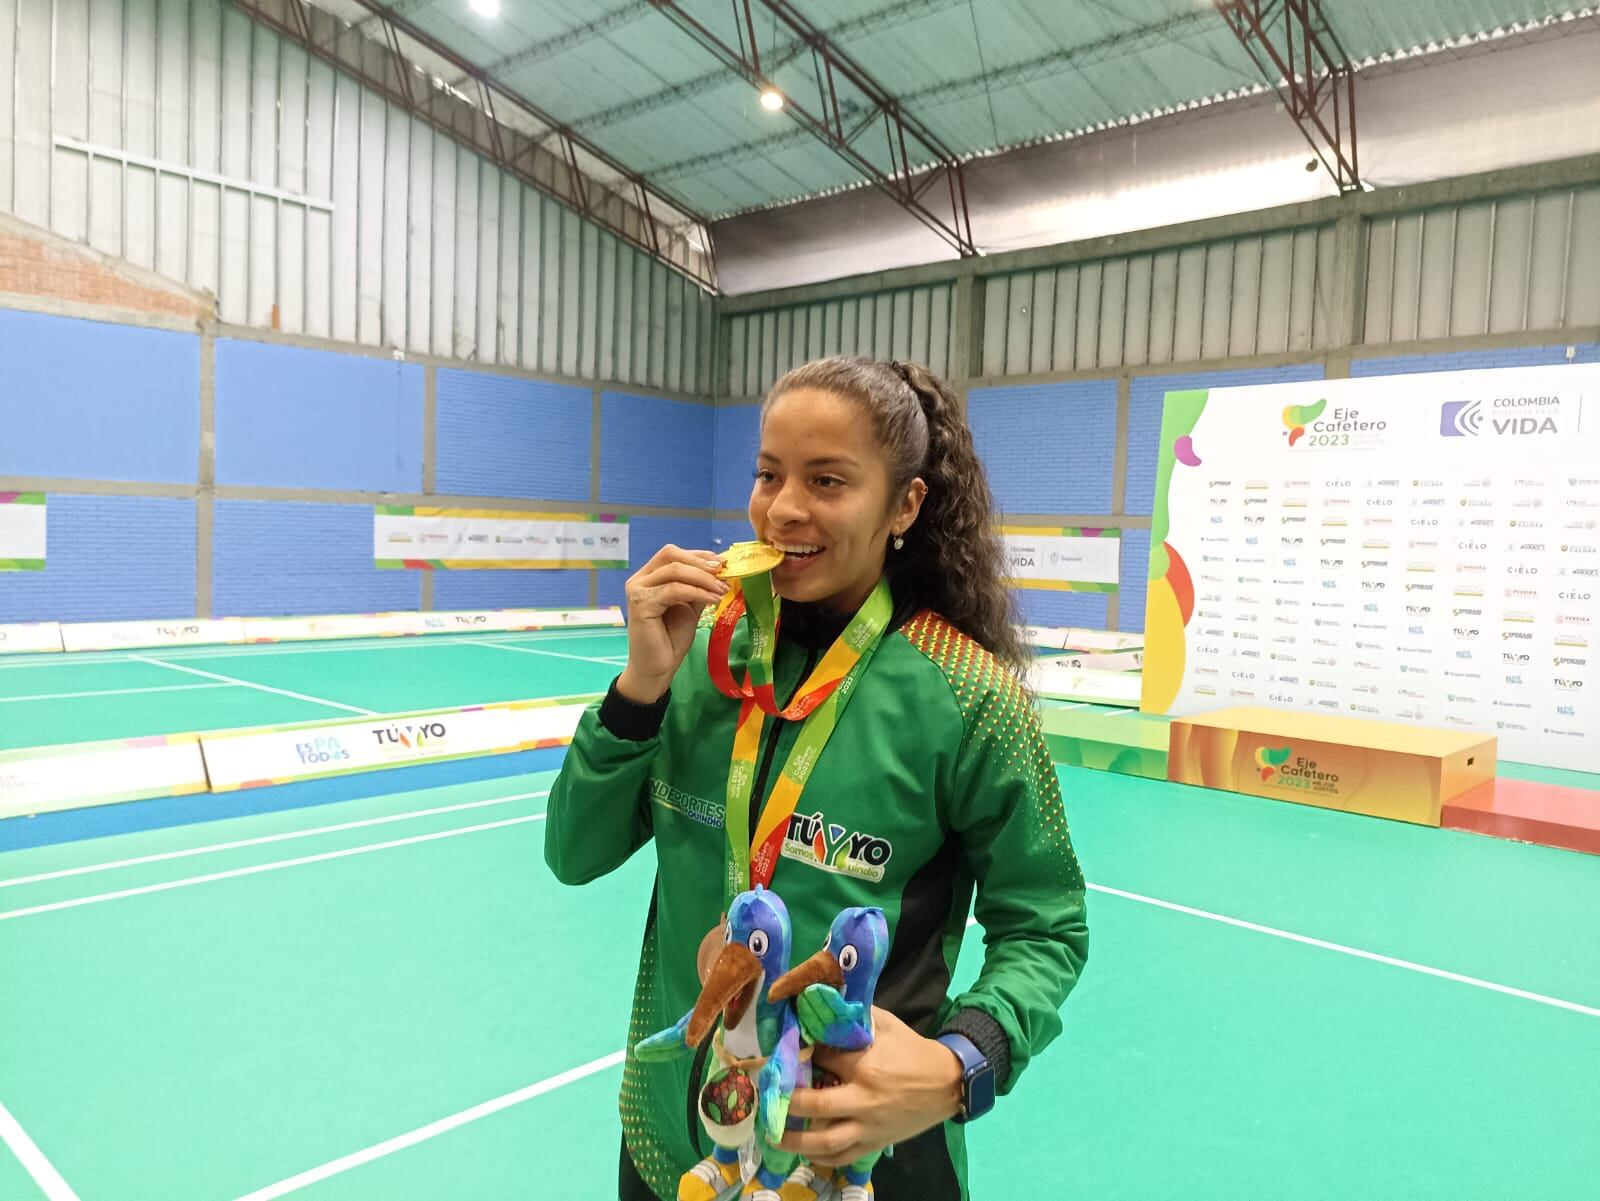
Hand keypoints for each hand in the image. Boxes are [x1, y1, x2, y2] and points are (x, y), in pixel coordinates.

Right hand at [617, 545, 726, 702]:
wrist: (658, 668)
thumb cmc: (671, 638)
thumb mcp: (690, 606)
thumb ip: (698, 586)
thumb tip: (720, 568)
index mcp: (649, 576)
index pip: (673, 553)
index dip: (699, 555)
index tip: (723, 562)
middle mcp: (639, 579)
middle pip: (670, 554)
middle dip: (700, 562)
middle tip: (723, 571)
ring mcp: (637, 590)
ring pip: (674, 571)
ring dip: (703, 578)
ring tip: (722, 589)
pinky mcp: (641, 604)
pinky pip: (674, 590)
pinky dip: (697, 592)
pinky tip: (713, 599)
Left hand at [778, 1007, 961, 1168]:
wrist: (946, 1084)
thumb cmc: (912, 1051)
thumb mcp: (886, 1024)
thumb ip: (856, 1017)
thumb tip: (824, 1003)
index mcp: (866, 1066)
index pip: (823, 1060)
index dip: (801, 1055)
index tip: (784, 1052)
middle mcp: (865, 1099)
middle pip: (815, 1105)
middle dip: (785, 1100)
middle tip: (766, 1093)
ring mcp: (869, 1126)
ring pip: (826, 1140)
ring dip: (794, 1140)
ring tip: (772, 1133)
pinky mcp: (875, 1143)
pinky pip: (842, 1157)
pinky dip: (820, 1157)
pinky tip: (804, 1150)